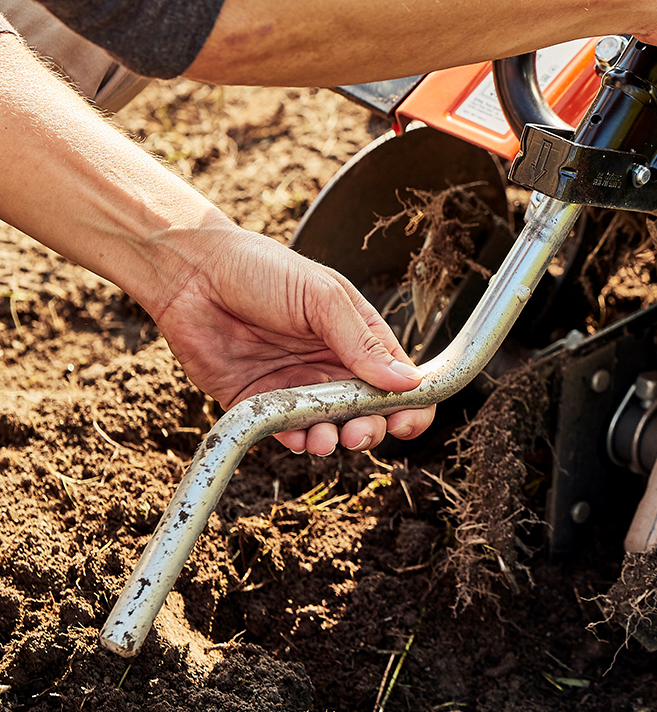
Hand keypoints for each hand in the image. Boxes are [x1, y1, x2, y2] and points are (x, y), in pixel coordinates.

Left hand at [151, 226, 435, 455]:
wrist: (192, 274)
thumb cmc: (261, 269)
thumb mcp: (321, 297)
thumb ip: (362, 342)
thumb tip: (409, 381)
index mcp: (356, 334)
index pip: (398, 377)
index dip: (410, 403)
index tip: (406, 420)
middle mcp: (330, 363)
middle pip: (368, 411)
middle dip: (371, 429)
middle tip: (360, 432)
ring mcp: (296, 385)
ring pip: (329, 427)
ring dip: (333, 439)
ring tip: (325, 438)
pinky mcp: (259, 402)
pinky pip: (284, 432)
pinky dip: (295, 441)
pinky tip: (296, 437)